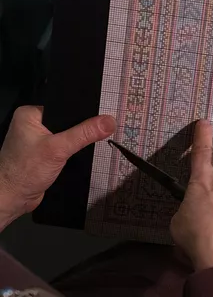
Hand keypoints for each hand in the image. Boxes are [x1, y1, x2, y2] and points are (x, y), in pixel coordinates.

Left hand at [0, 106, 115, 229]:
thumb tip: (110, 121)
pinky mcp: (44, 152)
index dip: (83, 108)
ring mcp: (38, 138)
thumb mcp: (58, 149)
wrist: (12, 199)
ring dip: (79, 139)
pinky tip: (84, 151)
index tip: (104, 113)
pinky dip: (74, 149)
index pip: (64, 104)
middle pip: (67, 119)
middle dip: (83, 126)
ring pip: (67, 133)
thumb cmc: (24, 171)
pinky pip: (65, 145)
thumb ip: (85, 134)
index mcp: (30, 114)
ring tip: (97, 138)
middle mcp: (33, 123)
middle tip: (103, 127)